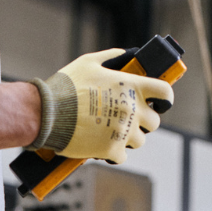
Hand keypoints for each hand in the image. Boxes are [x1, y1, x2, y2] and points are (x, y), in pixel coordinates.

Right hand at [29, 49, 173, 163]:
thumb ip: (111, 57)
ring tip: (112, 131)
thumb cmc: (66, 85)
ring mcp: (124, 131)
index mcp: (131, 86)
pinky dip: (114, 152)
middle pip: (154, 121)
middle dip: (143, 121)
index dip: (165, 98)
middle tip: (128, 118)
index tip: (159, 101)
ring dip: (129, 137)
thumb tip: (126, 54)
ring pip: (139, 141)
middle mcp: (132, 109)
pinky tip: (102, 144)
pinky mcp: (111, 149)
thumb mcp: (89, 62)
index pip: (165, 92)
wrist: (46, 112)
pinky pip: (122, 156)